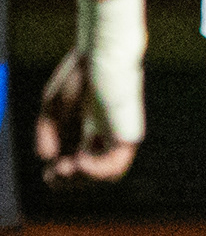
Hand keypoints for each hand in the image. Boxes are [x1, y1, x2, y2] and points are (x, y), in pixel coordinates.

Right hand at [34, 47, 138, 184]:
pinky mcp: (128, 135)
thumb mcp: (52, 106)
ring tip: (66, 168)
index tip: (48, 174)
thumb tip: (48, 159)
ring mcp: (116, 137)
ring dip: (82, 179)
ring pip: (105, 175)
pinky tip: (79, 161)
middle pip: (89, 173)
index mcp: (84, 132)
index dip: (61, 176)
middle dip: (68, 180)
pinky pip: (116, 166)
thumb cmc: (79, 74)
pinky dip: (96, 171)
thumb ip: (47, 132)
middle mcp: (102, 138)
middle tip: (53, 174)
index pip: (76, 165)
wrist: (100, 55)